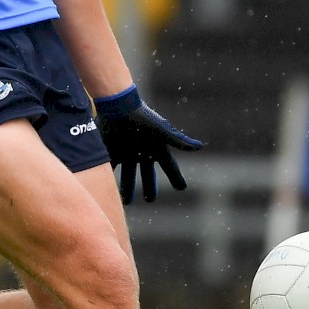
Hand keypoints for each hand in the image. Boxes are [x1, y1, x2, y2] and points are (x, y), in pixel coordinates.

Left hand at [93, 86, 202, 203]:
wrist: (119, 106)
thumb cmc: (143, 118)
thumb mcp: (162, 131)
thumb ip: (180, 141)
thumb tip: (200, 146)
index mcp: (156, 148)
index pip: (169, 167)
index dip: (175, 177)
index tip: (181, 188)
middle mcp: (142, 152)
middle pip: (147, 174)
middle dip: (149, 186)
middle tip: (150, 199)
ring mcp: (126, 152)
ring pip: (128, 175)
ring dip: (128, 188)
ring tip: (127, 202)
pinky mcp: (112, 151)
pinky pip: (112, 168)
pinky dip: (110, 179)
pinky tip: (107, 189)